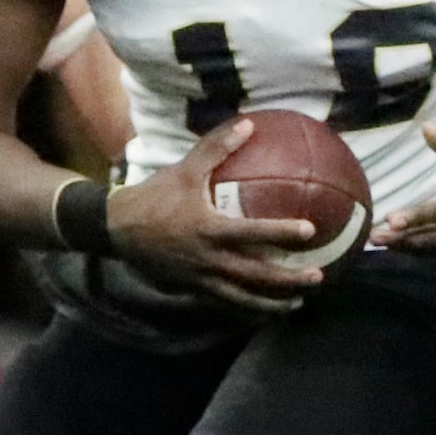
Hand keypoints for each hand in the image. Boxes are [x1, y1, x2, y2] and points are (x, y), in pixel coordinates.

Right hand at [106, 117, 324, 311]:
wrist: (117, 229)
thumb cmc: (155, 196)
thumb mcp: (185, 169)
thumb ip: (218, 147)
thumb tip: (248, 124)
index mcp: (210, 229)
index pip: (254, 233)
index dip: (282, 233)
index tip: (311, 231)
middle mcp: (209, 259)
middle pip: (256, 275)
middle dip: (288, 280)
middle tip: (317, 278)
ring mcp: (201, 279)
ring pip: (243, 298)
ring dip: (272, 303)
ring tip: (297, 304)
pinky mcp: (192, 290)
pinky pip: (224, 303)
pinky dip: (246, 309)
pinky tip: (263, 311)